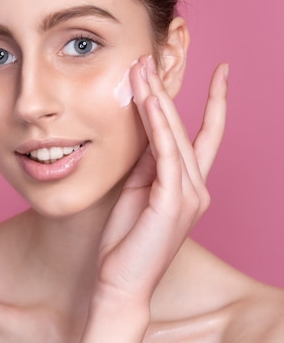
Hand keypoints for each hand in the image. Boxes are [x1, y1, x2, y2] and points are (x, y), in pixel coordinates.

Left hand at [96, 55, 228, 304]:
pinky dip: (158, 126)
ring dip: (157, 100)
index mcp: (190, 186)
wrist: (120, 283)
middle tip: (148, 59)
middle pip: (185, 128)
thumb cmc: (126, 240)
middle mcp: (197, 188)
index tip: (221, 72)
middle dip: (164, 92)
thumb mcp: (138, 190)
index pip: (206, 136)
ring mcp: (189, 196)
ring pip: (176, 136)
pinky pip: (166, 154)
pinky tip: (149, 101)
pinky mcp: (173, 202)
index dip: (215, 103)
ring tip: (142, 70)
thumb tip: (148, 126)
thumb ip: (149, 161)